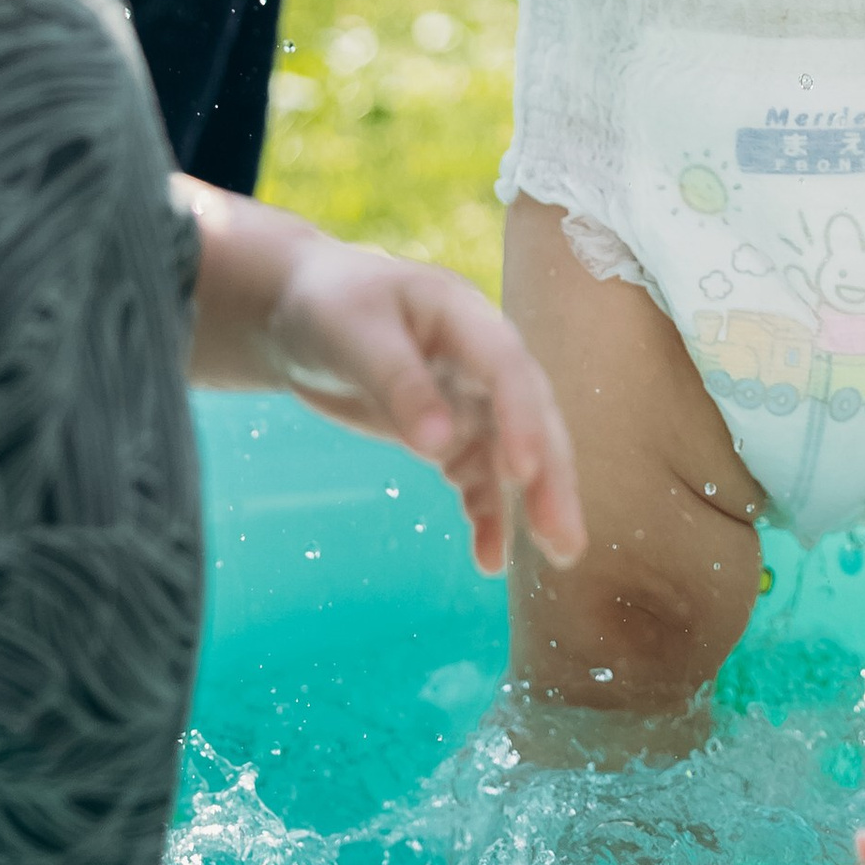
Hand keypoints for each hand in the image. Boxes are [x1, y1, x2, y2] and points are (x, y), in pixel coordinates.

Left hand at [264, 230, 584, 572]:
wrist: (300, 310)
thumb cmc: (327, 305)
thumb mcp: (352, 335)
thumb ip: (398, 384)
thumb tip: (437, 446)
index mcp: (464, 317)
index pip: (507, 368)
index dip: (522, 418)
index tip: (522, 473)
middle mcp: (482, 359)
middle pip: (530, 416)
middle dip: (551, 475)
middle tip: (565, 537)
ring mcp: (471, 398)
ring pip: (515, 452)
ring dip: (536, 502)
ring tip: (559, 556)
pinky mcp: (451, 432)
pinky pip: (478, 476)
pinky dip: (487, 514)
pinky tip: (489, 558)